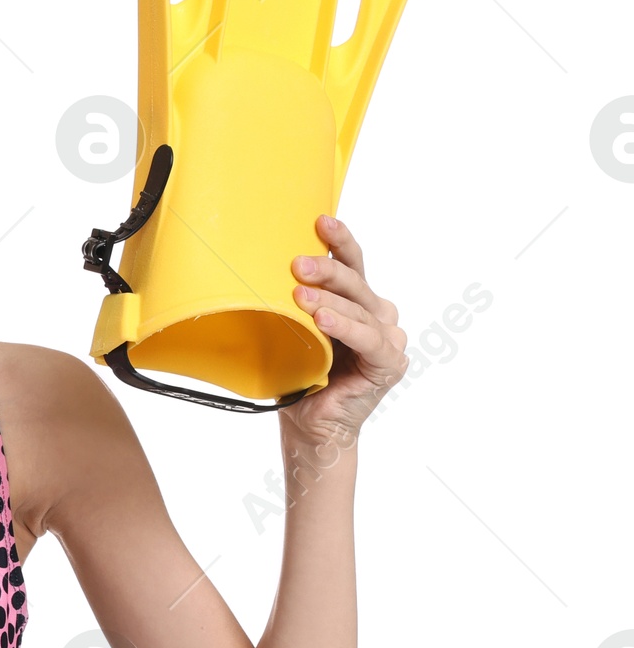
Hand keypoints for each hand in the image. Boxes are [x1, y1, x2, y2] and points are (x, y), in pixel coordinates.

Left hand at [281, 214, 406, 445]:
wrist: (309, 427)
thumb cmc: (299, 376)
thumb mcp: (291, 330)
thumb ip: (293, 302)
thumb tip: (258, 270)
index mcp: (356, 302)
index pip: (352, 264)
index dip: (339, 241)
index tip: (320, 220)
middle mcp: (377, 315)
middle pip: (355, 282)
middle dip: (326, 270)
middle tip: (297, 265)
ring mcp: (387, 338)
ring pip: (359, 308)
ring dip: (329, 300)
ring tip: (300, 297)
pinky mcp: (389, 363)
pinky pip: (369, 339)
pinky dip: (346, 328)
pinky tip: (324, 320)